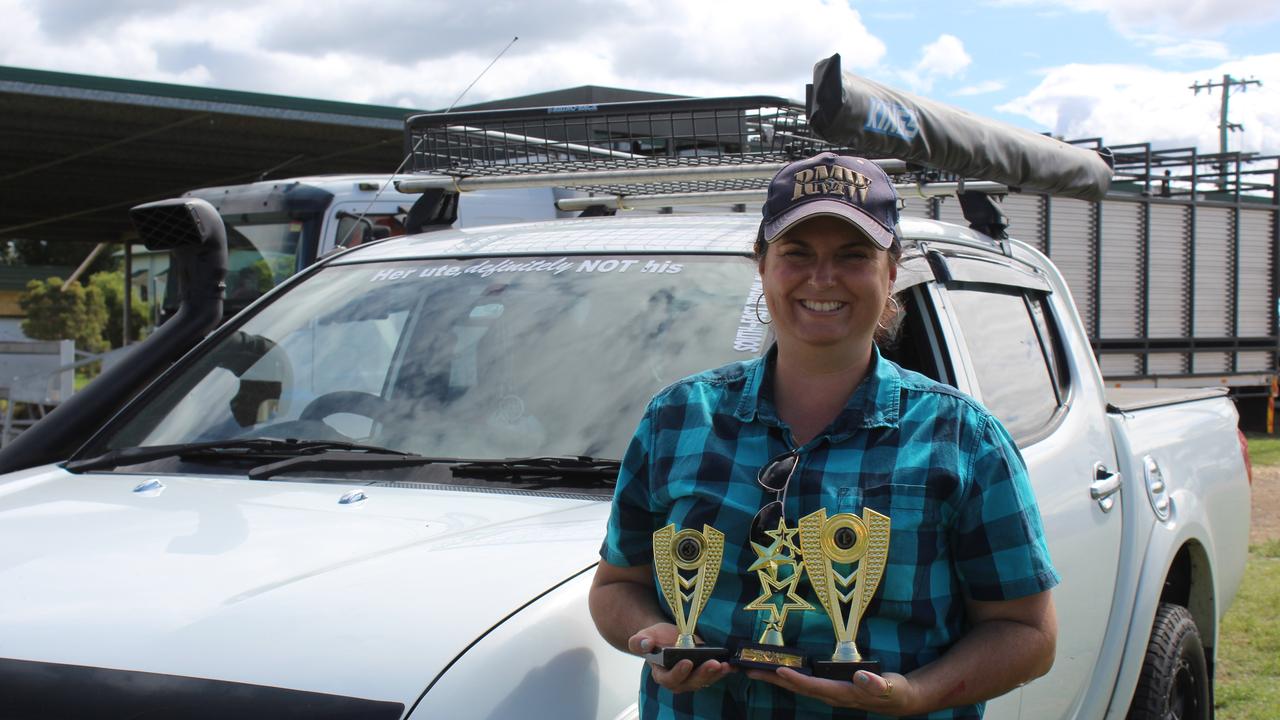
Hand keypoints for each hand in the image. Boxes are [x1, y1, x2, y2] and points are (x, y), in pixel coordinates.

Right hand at [627, 623, 734, 692]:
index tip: (687, 662)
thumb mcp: (644, 636)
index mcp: (661, 674)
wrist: (666, 636)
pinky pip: (714, 675)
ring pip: (704, 680)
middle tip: (714, 664)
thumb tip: (645, 644)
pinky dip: (723, 671)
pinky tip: (732, 665)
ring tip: (725, 665)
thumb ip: (640, 641)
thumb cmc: (655, 638)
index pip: (670, 678)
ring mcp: (692, 677)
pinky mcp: (704, 672)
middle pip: (691, 682)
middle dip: (703, 674)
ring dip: (716, 674)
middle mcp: (678, 680)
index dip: (678, 672)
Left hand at [746, 667, 915, 715]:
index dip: (796, 680)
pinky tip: (778, 670)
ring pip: (798, 686)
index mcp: (842, 694)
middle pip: (797, 688)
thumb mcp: (889, 688)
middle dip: (773, 679)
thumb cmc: (893, 692)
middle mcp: (831, 695)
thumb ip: (875, 684)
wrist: (898, 699)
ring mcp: (829, 692)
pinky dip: (789, 676)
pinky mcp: (830, 687)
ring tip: (754, 669)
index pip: (814, 687)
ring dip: (776, 678)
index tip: (778, 671)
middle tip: (749, 670)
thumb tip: (859, 677)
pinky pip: (805, 682)